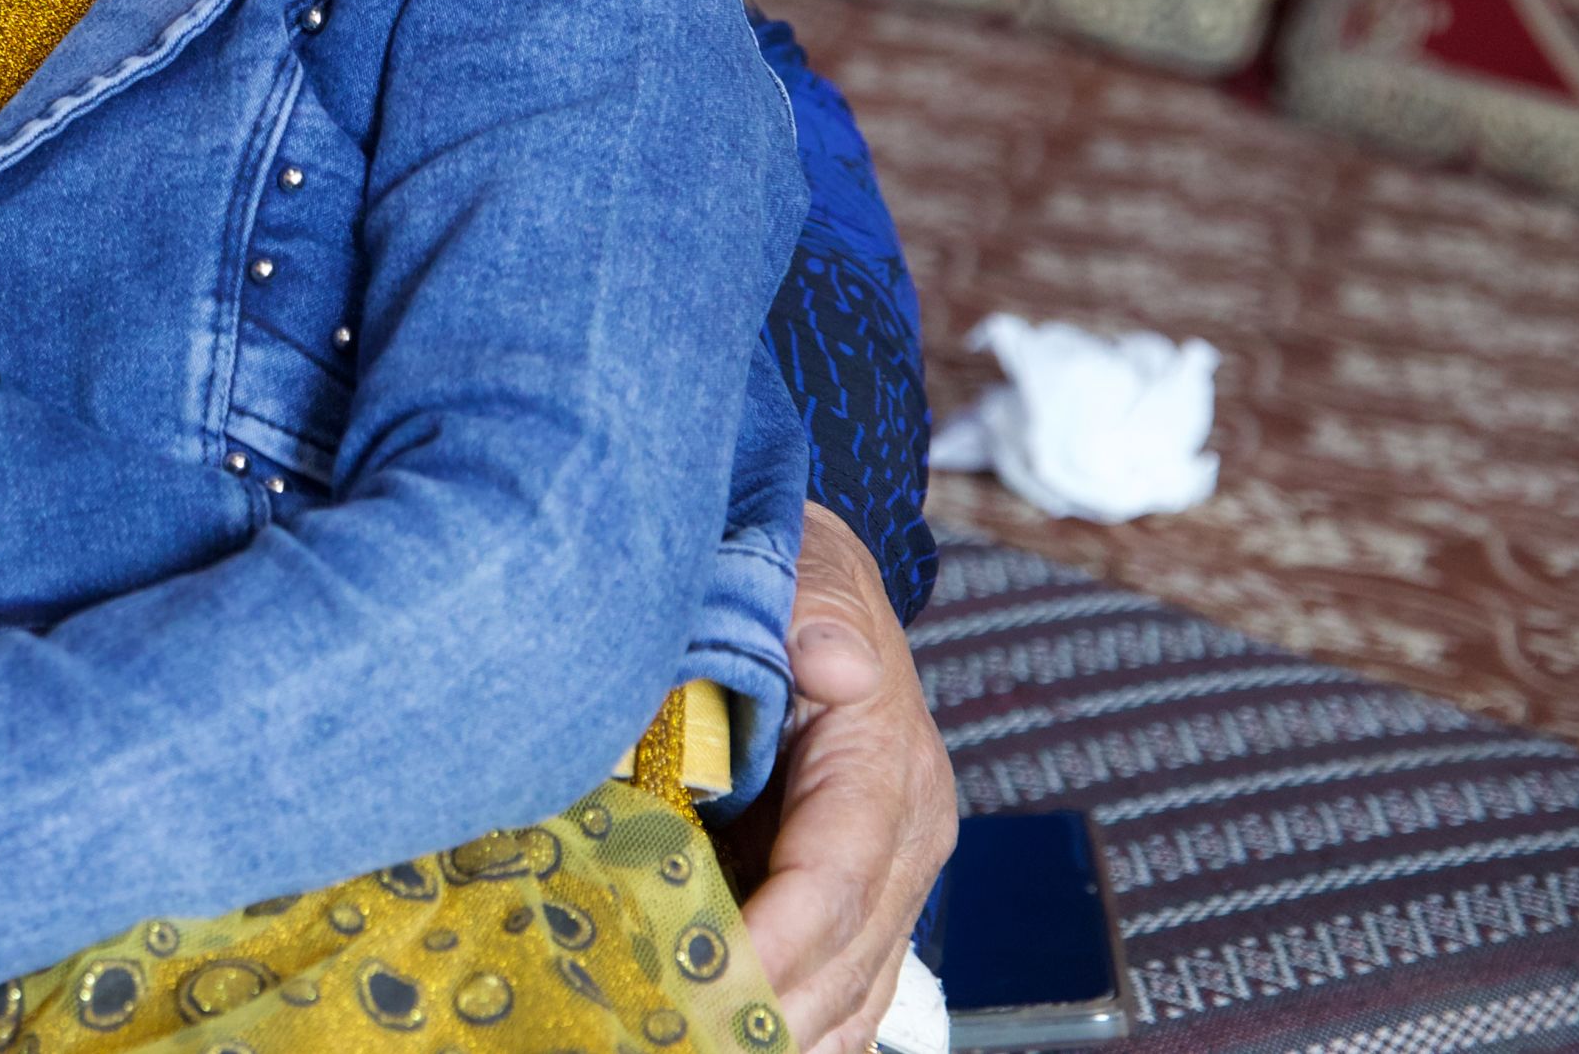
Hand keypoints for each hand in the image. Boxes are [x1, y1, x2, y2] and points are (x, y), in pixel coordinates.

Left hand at [742, 504, 956, 1053]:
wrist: (814, 586)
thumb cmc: (795, 580)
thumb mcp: (804, 573)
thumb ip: (816, 615)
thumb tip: (836, 661)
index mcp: (887, 766)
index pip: (834, 876)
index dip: (773, 939)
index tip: (703, 981)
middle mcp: (902, 837)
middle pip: (843, 956)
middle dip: (764, 1009)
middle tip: (676, 1036)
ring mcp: (885, 876)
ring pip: (849, 991)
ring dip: (779, 1033)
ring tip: (691, 1046)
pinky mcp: (858, 899)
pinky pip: (845, 990)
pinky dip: (800, 1032)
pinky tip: (742, 1046)